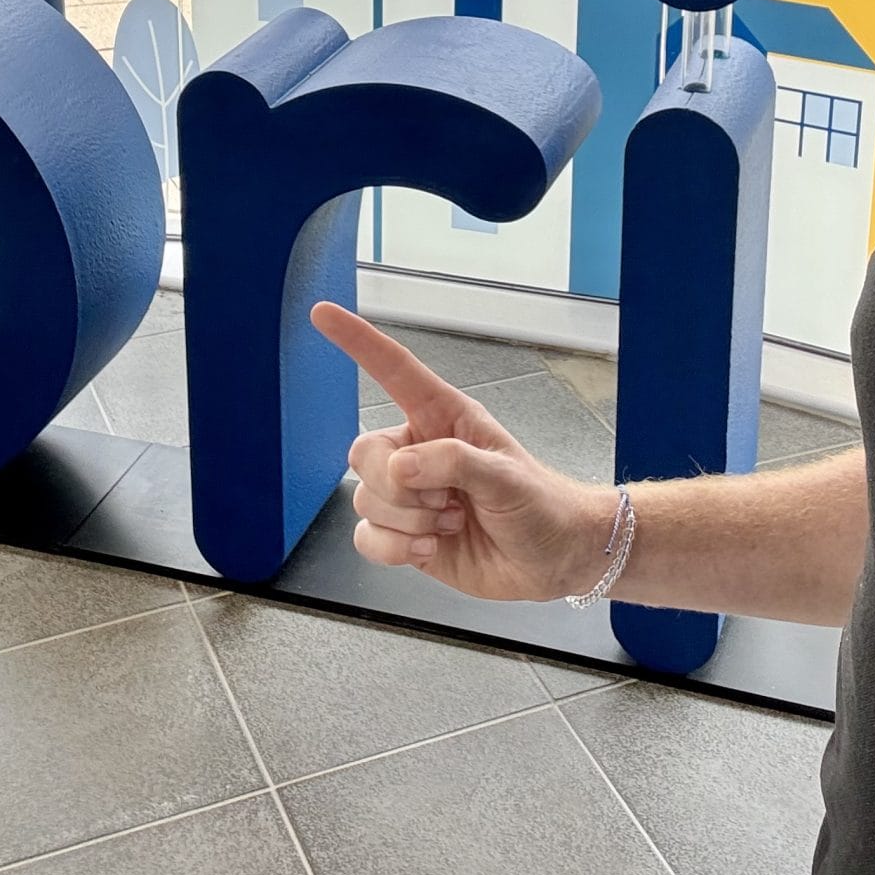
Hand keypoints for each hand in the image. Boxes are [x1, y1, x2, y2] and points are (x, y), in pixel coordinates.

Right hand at [311, 300, 613, 603]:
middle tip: (445, 501)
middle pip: (364, 453)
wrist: (551, 559)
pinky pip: (365, 537)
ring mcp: (409, 496)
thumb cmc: (539, 504)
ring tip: (450, 523)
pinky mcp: (403, 534)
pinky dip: (393, 549)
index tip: (323, 315)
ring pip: (363, 499)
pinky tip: (428, 549)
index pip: (394, 371)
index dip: (358, 342)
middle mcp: (419, 451)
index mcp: (443, 418)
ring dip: (407, 522)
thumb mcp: (505, 476)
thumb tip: (400, 466)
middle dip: (397, 487)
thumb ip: (453, 462)